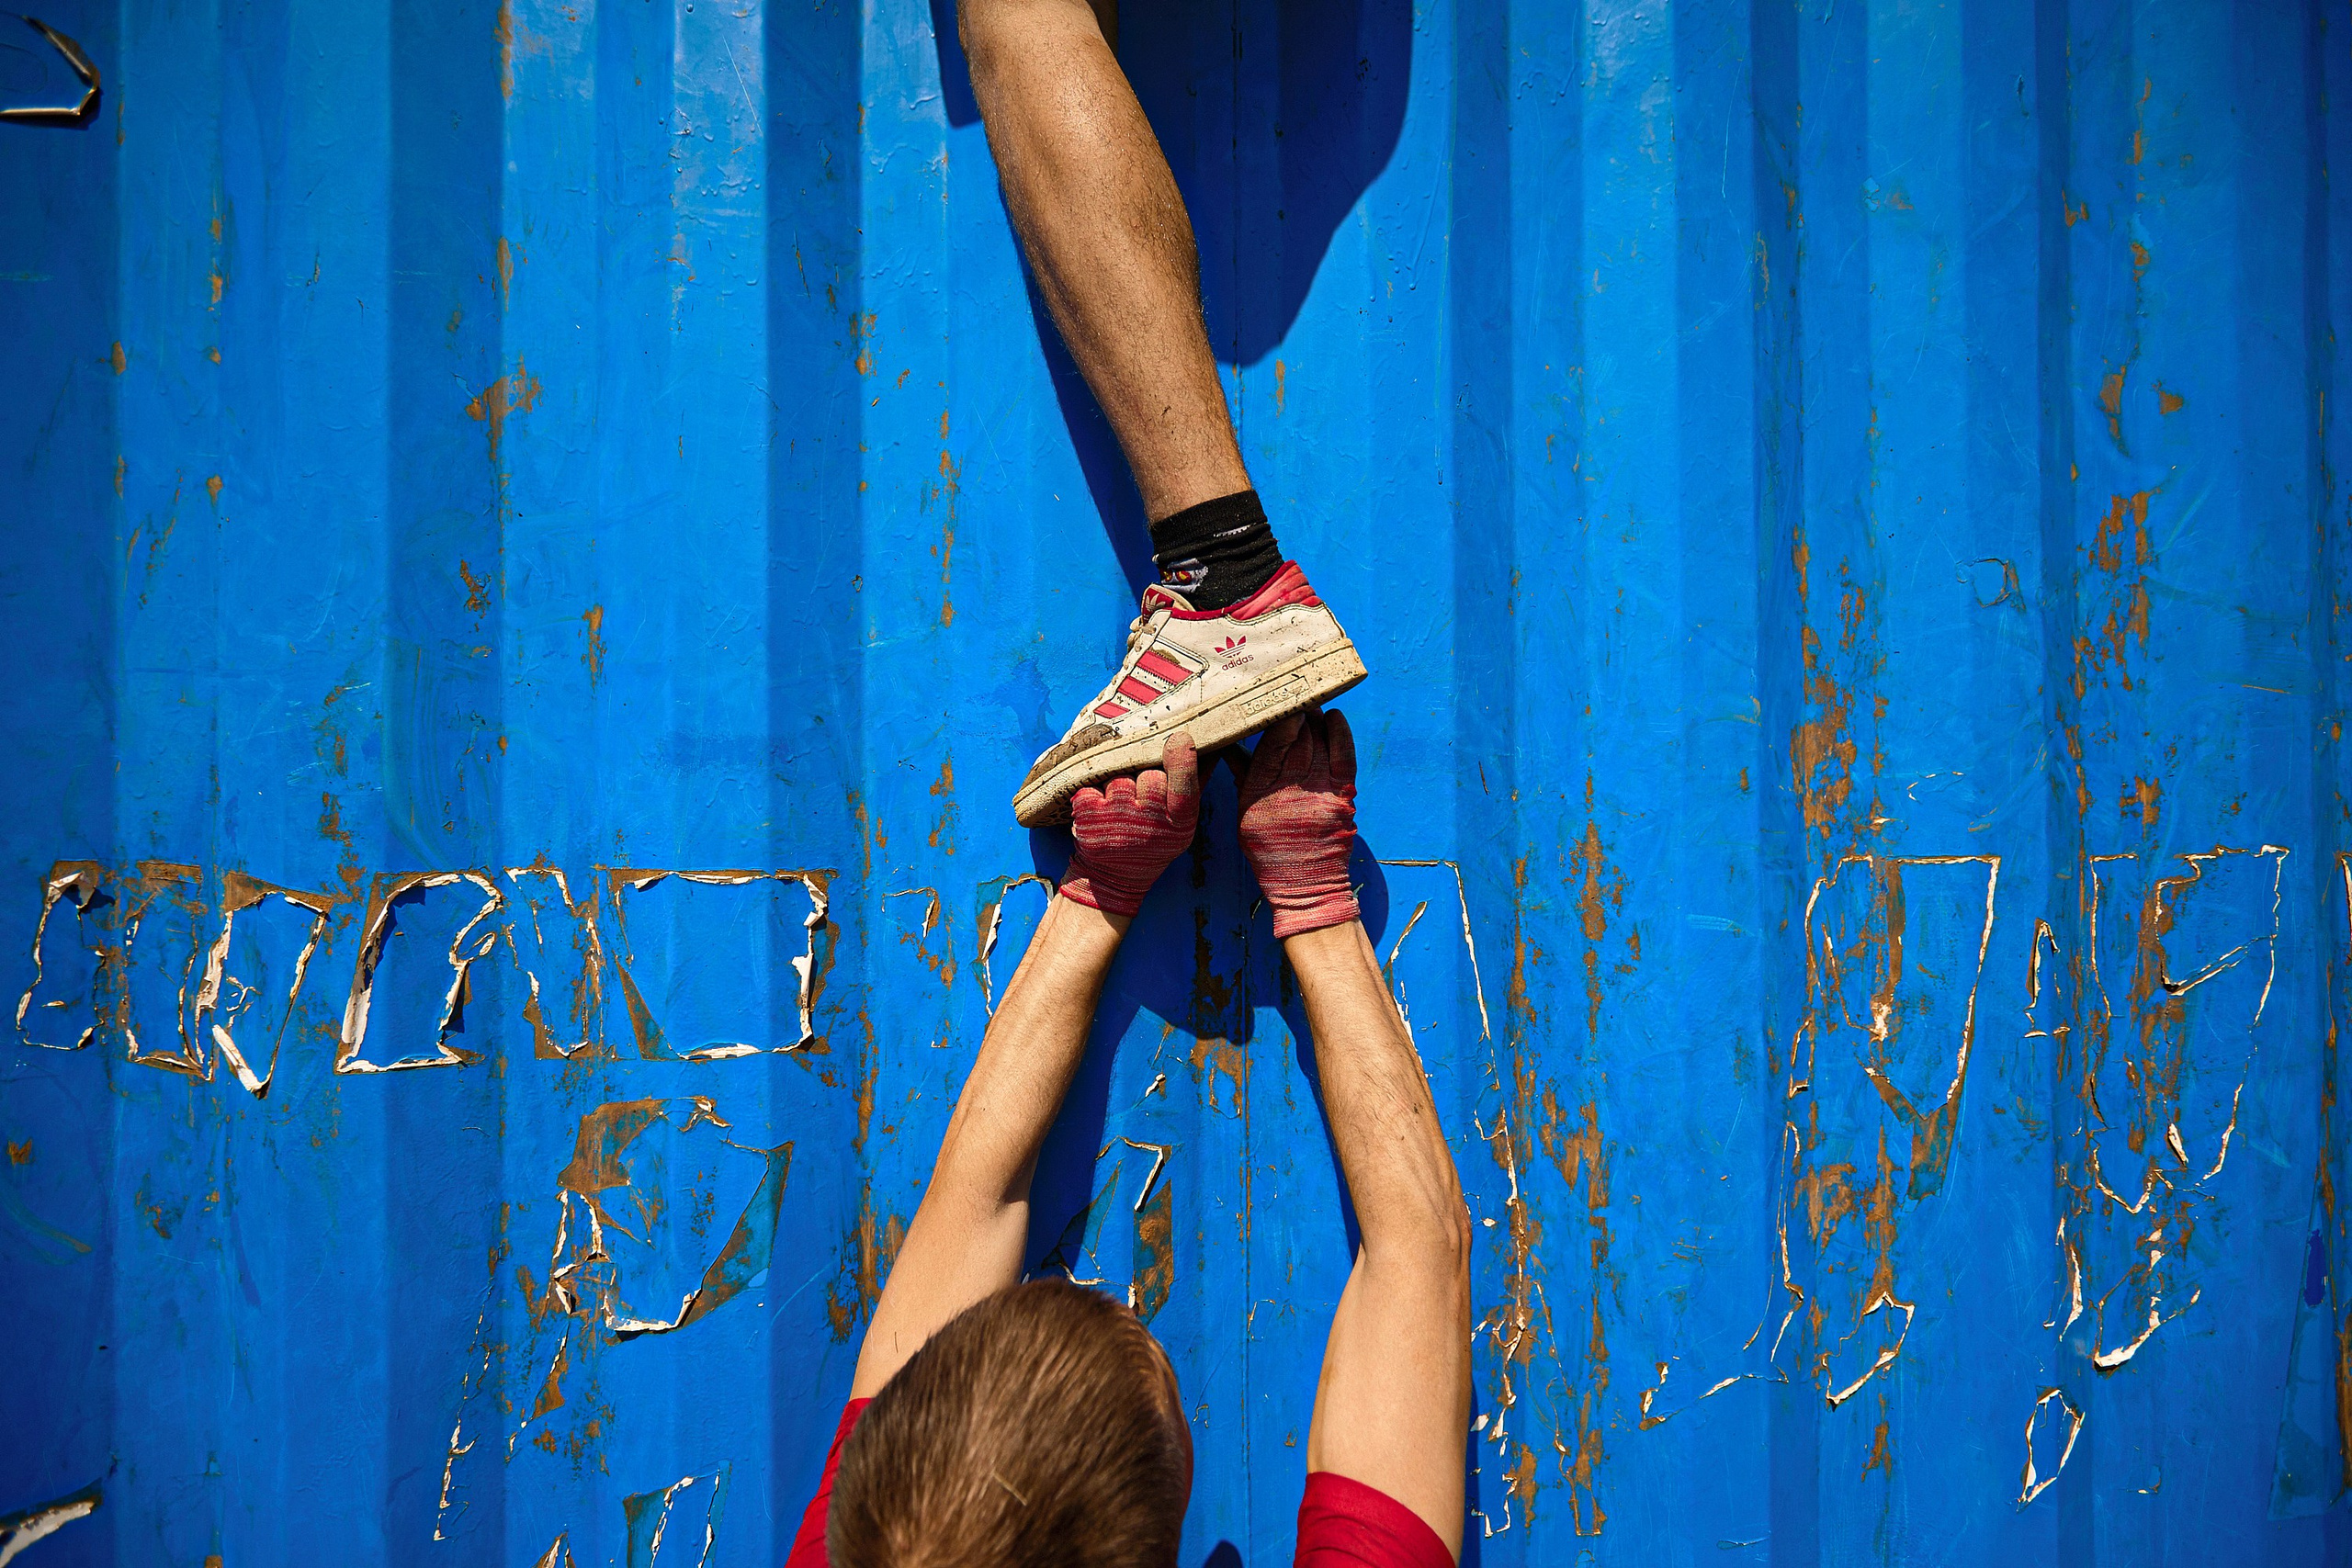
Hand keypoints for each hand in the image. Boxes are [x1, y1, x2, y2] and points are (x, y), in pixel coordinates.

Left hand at [1057, 734, 1199, 917]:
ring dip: (1119, 787)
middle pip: (1150, 776)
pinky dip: (1092, 794)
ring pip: (1120, 779)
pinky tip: (1099, 811)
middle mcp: (1150, 825)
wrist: (1113, 877)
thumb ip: (1193, 786)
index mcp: (1178, 824)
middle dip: (1146, 780)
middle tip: (1142, 799)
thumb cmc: (1153, 841)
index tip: (1180, 739)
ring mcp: (1117, 823)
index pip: (1183, 788)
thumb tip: (1208, 746)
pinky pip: (1091, 787)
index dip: (1182, 762)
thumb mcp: (1180, 823)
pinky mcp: (1089, 820)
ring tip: (1120, 808)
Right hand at [1236, 709, 1358, 938]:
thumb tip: (1232, 742)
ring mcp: (1321, 790)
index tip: (1277, 697)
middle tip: (1292, 689)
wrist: (1305, 883)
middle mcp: (1293, 788)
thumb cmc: (1268, 847)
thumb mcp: (1245, 811)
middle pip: (1298, 737)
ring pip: (1319, 742)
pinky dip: (1340, 733)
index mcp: (1262, 791)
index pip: (1273, 744)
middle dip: (1296, 711)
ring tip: (1309, 700)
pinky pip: (1343, 756)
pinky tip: (1334, 717)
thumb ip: (1242, 774)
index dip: (1278, 718)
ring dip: (1315, 718)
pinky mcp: (1342, 795)